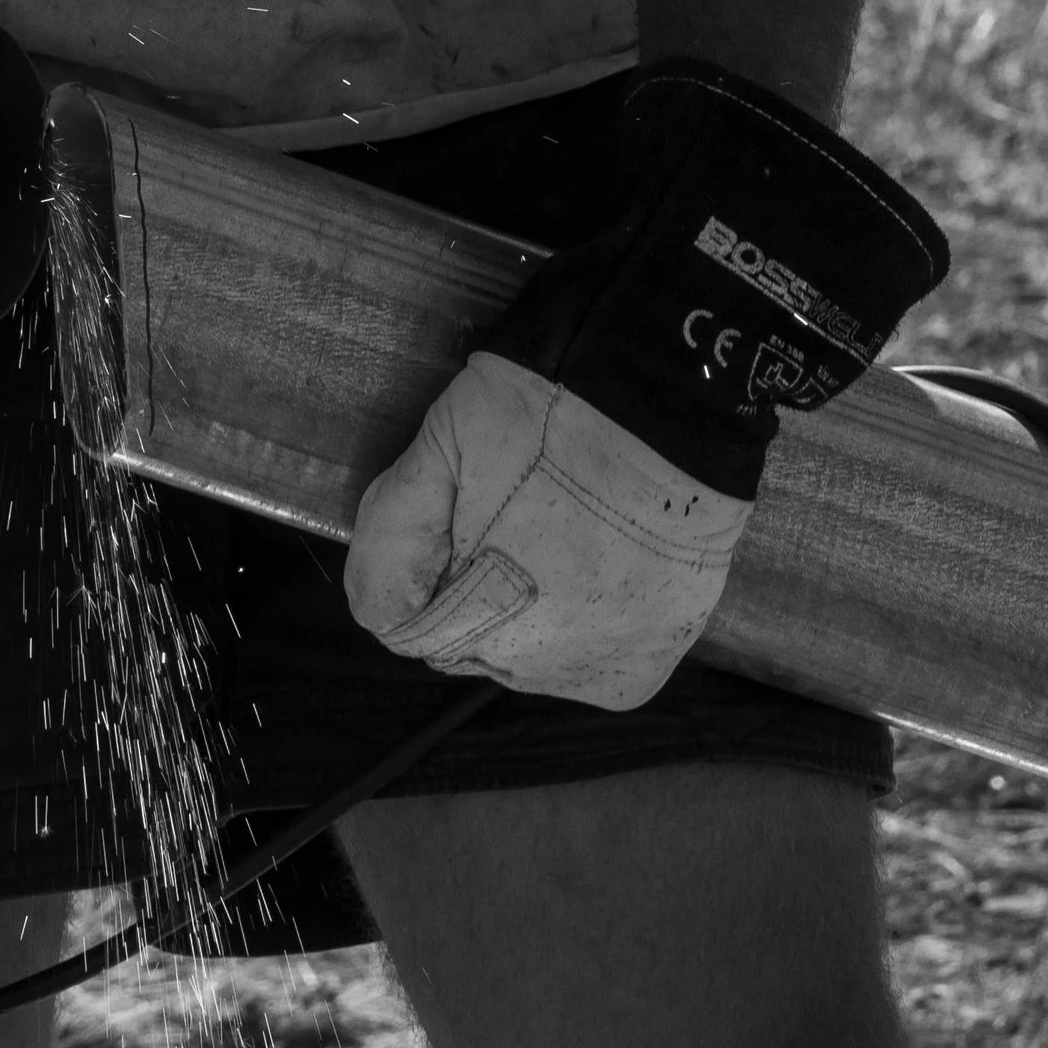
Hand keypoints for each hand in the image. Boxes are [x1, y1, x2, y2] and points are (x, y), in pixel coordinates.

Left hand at [343, 61, 946, 710]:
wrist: (675, 383)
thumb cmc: (553, 402)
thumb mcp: (445, 440)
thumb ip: (395, 527)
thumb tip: (371, 599)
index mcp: (478, 608)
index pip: (401, 625)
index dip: (410, 564)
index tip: (440, 513)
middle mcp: (544, 659)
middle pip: (467, 642)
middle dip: (467, 587)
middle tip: (504, 506)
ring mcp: (608, 657)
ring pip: (533, 657)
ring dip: (529, 612)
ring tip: (554, 525)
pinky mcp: (661, 648)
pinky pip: (599, 663)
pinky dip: (589, 627)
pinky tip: (591, 561)